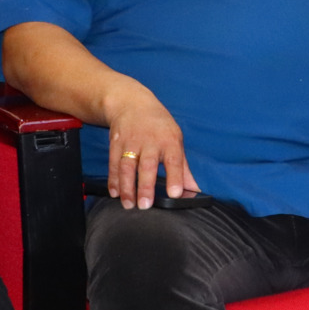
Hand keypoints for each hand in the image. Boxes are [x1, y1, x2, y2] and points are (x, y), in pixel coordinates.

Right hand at [103, 79, 195, 209]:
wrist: (132, 104)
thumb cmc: (159, 126)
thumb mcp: (175, 140)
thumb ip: (183, 168)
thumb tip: (195, 190)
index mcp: (169, 141)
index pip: (174, 161)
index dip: (175, 177)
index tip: (175, 194)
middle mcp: (150, 142)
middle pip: (147, 165)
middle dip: (145, 186)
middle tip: (145, 205)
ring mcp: (131, 143)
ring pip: (127, 167)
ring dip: (127, 187)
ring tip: (129, 204)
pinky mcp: (116, 144)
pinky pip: (113, 165)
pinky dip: (113, 180)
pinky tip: (115, 193)